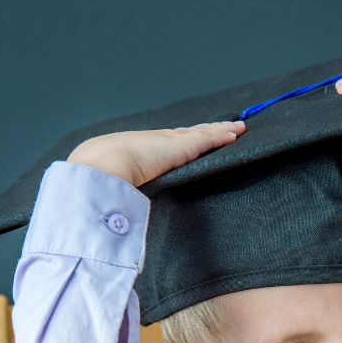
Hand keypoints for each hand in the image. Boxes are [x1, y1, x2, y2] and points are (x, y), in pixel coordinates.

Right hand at [67, 121, 245, 186]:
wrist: (104, 165)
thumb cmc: (104, 178)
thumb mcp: (117, 183)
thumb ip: (125, 195)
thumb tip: (120, 216)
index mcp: (143, 149)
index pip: (169, 142)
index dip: (184, 138)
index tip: (194, 136)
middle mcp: (159, 141)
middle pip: (190, 133)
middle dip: (206, 130)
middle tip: (223, 127)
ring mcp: (173, 143)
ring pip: (204, 134)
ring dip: (221, 130)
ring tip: (237, 128)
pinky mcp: (185, 147)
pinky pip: (210, 139)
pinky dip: (224, 136)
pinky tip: (236, 134)